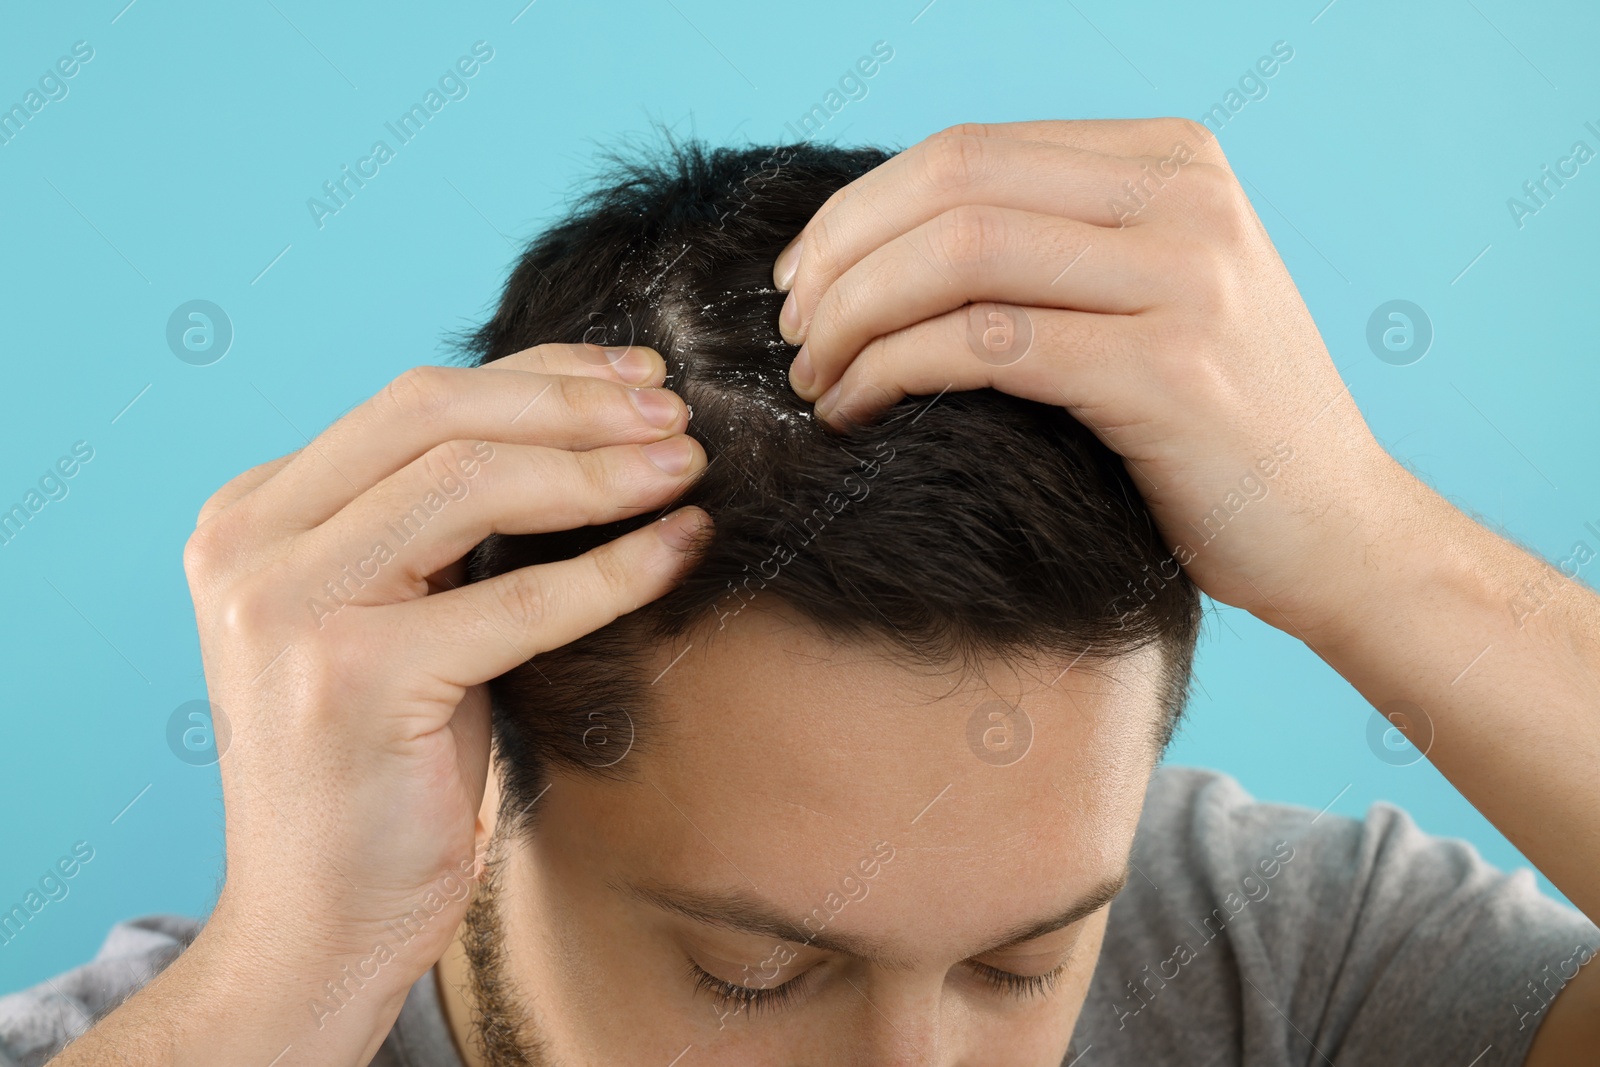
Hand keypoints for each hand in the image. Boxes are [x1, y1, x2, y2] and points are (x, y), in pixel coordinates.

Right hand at [179, 344, 707, 1052]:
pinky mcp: (350, 680)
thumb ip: (435, 521)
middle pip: (434, 413)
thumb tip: (581, 423)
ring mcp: (288, 608)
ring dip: (601, 468)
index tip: (639, 377)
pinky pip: (517, 599)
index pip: (414, 400)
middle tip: (678, 416)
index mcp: (255, 512)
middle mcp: (250, 543)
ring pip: (470, 482)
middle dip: (575, 403)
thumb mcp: (393, 613)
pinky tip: (678, 548)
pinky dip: (614, 567)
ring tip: (687, 469)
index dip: (541, 375)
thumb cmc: (381, 765)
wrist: (320, 918)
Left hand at [773, 119, 1406, 634]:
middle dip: (842, 255)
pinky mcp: (1167, 369)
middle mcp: (1186, 196)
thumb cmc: (1219, 431)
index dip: (861, 208)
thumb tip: (885, 244)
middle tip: (790, 328)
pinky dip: (891, 371)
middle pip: (953, 186)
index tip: (803, 275)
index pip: (970, 150)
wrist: (1339, 534)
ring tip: (812, 378)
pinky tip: (856, 411)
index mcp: (1174, 160)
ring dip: (853, 317)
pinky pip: (983, 345)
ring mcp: (1185, 277)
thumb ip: (1054, 248)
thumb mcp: (1151, 298)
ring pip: (958, 257)